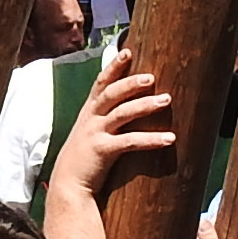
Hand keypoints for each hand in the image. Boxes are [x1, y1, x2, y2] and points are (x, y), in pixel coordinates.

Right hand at [51, 48, 174, 195]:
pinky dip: (151, 139)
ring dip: (145, 105)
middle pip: (111, 93)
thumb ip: (103, 121)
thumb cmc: (84, 162)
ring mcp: (95, 134)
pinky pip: (130, 142)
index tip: (128, 51)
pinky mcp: (102, 151)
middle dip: (131, 82)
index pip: (101, 83)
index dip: (113, 66)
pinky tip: (169, 138)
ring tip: (166, 100)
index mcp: (88, 113)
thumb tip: (125, 110)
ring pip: (122, 113)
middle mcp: (90, 119)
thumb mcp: (89, 135)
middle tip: (152, 77)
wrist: (68, 187)